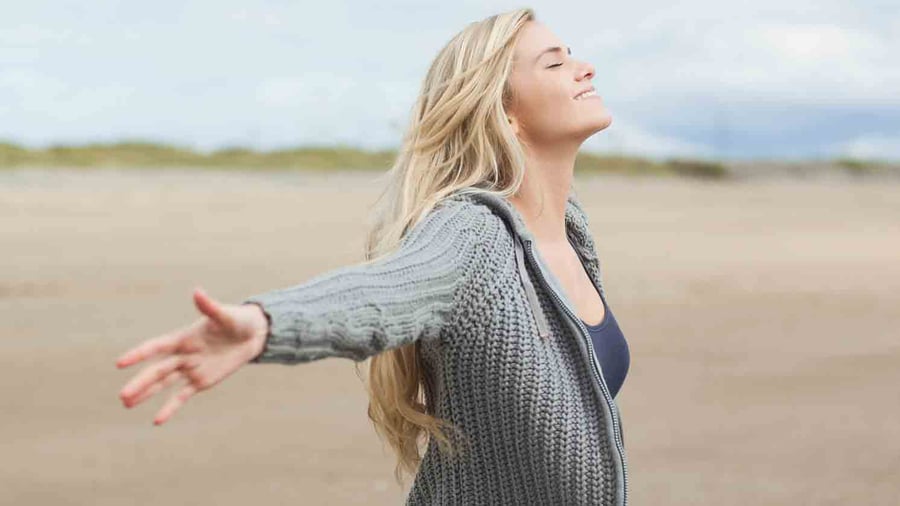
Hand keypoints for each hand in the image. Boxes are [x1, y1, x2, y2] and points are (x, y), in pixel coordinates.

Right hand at [115, 287, 268, 424]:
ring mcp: (190, 369)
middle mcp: (182, 354)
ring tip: (126, 404)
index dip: (139, 354)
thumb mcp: (226, 315)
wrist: (252, 335)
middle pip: (157, 370)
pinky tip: (157, 420)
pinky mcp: (200, 382)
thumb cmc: (237, 320)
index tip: (120, 363)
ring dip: (146, 394)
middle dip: (140, 383)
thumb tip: (197, 292)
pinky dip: (170, 407)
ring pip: (164, 384)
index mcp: (184, 337)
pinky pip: (182, 396)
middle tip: (122, 396)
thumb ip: (210, 307)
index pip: (157, 347)